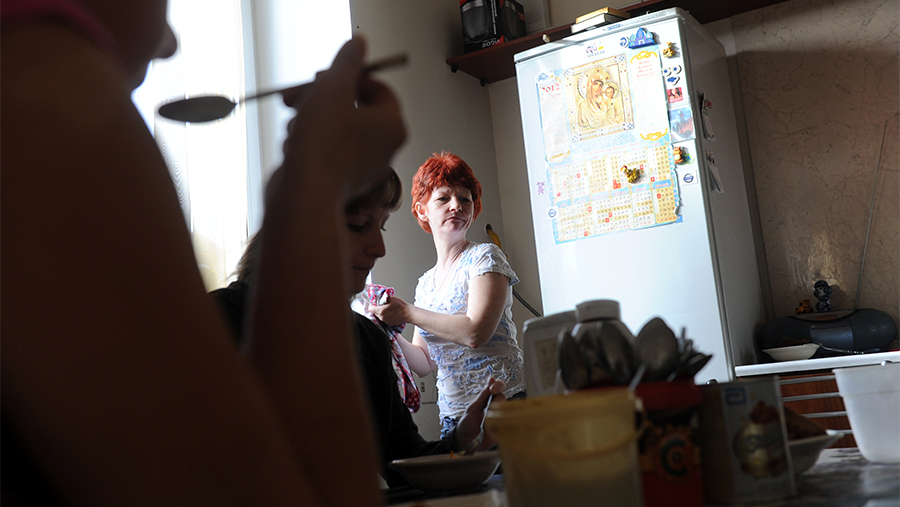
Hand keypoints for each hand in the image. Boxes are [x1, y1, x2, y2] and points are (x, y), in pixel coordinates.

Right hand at [271, 36, 406, 206]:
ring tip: (293, 127)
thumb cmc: (321, 145)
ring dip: (310, 120)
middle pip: (354, 107)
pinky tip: (293, 148)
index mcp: (392, 125)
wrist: (303, 197)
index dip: (347, 77)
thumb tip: (358, 44)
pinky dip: (308, 143)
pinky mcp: (342, 181)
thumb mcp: (331, 89)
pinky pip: (326, 151)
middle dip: (320, 98)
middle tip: (295, 96)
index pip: (377, 88)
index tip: (323, 77)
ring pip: (336, 128)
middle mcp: (384, 148)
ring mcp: (363, 167)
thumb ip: (346, 63)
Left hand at [369, 295, 410, 326]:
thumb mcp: (391, 298)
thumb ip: (382, 298)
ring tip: (386, 307)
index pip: (370, 309)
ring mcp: (385, 321)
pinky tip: (390, 312)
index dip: (371, 304)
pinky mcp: (389, 323)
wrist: (409, 313)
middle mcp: (382, 317)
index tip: (373, 302)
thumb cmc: (401, 305)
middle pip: (374, 312)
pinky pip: (383, 319)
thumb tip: (378, 297)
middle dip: (376, 308)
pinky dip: (384, 315)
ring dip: (380, 312)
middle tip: (380, 304)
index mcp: (381, 311)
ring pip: (379, 316)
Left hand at [456, 378, 505, 451]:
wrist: (464, 441)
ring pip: (507, 411)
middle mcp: (497, 407)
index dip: (498, 386)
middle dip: (496, 400)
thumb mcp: (473, 407)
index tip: (493, 389)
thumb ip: (483, 395)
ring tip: (486, 421)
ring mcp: (501, 418)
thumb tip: (491, 379)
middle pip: (503, 398)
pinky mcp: (503, 430)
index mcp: (489, 399)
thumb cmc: (467, 423)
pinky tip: (494, 428)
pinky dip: (502, 425)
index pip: (498, 388)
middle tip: (489, 406)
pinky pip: (508, 425)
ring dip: (497, 414)